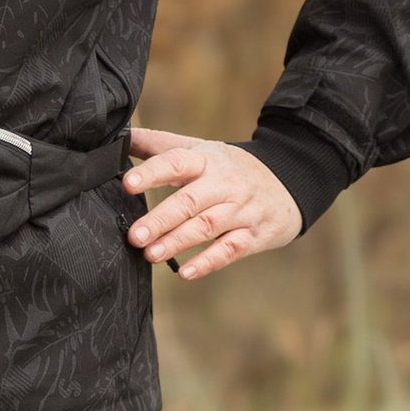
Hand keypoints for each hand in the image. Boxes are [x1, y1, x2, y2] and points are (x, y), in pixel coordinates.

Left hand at [123, 128, 302, 279]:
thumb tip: (120, 137)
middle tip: (135, 235)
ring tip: (150, 254)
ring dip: (177, 242)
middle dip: (161, 219)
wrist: (289, 181)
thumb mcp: (201, 150)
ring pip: (207, 227)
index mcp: (207, 160)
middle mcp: (225, 184)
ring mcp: (241, 210)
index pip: (176, 162)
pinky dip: (207, 262)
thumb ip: (160, 146)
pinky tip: (184, 272)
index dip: (152, 173)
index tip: (128, 184)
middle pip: (190, 201)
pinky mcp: (253, 235)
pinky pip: (229, 250)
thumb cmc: (230, 168)